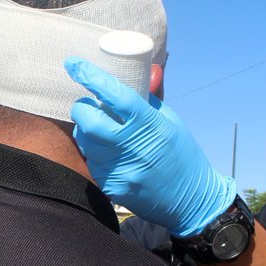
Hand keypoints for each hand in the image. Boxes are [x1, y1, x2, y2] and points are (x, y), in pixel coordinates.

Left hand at [66, 58, 236, 236]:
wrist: (191, 201)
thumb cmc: (181, 154)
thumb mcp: (172, 121)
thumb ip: (151, 97)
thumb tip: (147, 68)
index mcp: (151, 125)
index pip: (116, 95)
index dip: (91, 77)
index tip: (74, 64)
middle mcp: (133, 147)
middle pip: (89, 119)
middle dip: (81, 107)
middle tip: (87, 104)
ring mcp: (121, 169)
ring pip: (85, 141)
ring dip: (85, 130)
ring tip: (99, 128)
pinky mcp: (113, 187)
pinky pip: (91, 162)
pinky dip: (93, 152)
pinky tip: (105, 152)